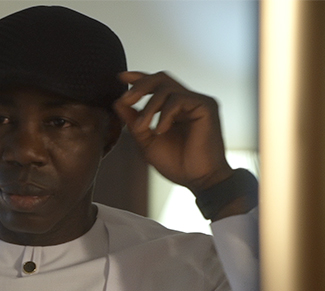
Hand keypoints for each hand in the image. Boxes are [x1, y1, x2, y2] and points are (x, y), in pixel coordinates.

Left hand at [114, 71, 232, 193]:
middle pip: (161, 79)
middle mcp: (186, 101)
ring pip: (167, 88)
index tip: (121, 77)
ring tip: (142, 128)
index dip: (139, 78)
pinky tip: (161, 130)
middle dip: (140, 86)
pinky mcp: (206, 106)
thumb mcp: (146, 141)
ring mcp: (197, 102)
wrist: (198, 179)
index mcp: (172, 108)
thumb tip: (118, 103)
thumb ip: (133, 122)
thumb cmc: (176, 163)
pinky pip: (179, 99)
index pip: (155, 85)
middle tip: (126, 100)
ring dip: (149, 107)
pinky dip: (165, 114)